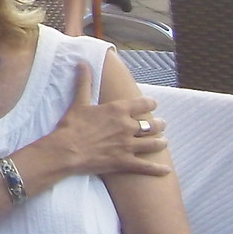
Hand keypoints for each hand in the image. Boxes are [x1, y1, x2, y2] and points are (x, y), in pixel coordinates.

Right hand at [48, 64, 170, 178]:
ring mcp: (128, 145)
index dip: (150, 103)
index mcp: (118, 110)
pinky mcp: (125, 162)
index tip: (153, 104)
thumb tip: (82, 63)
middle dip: (159, 124)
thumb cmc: (72, 125)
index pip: (143, 103)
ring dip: (160, 142)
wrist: (66, 150)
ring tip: (164, 142)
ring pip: (153, 143)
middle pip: (152, 124)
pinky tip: (166, 170)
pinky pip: (146, 167)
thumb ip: (84, 82)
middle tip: (161, 124)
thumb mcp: (79, 102)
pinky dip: (158, 169)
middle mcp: (127, 126)